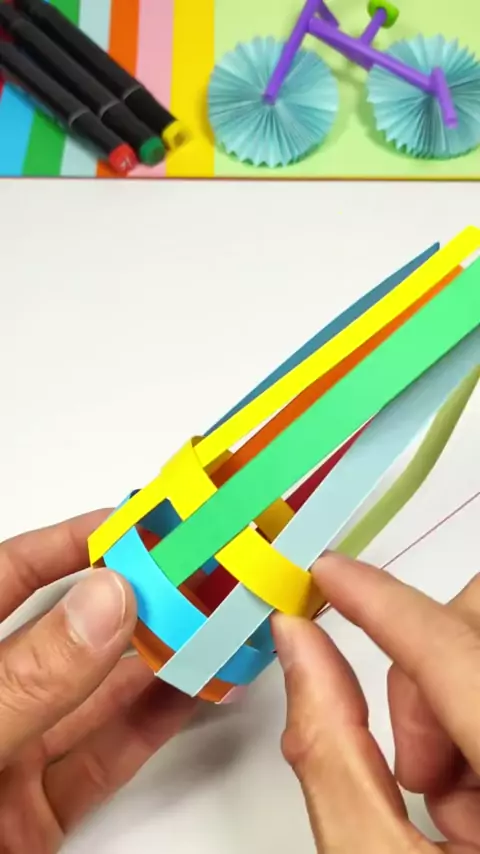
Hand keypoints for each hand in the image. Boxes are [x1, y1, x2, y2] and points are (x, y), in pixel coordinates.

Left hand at [0, 512, 196, 852]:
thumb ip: (26, 677)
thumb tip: (104, 601)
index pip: (8, 577)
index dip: (69, 543)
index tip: (132, 522)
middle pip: (64, 635)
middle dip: (131, 603)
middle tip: (190, 575)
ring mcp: (5, 761)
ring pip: (93, 697)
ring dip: (154, 662)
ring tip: (209, 625)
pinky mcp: (33, 818)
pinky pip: (102, 761)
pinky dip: (150, 727)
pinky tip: (189, 692)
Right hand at [273, 554, 479, 852]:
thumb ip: (329, 749)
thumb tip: (298, 645)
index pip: (451, 650)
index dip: (380, 600)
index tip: (325, 571)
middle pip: (479, 628)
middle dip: (425, 674)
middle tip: (414, 769)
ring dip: (447, 708)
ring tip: (447, 807)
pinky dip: (469, 722)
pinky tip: (475, 806)